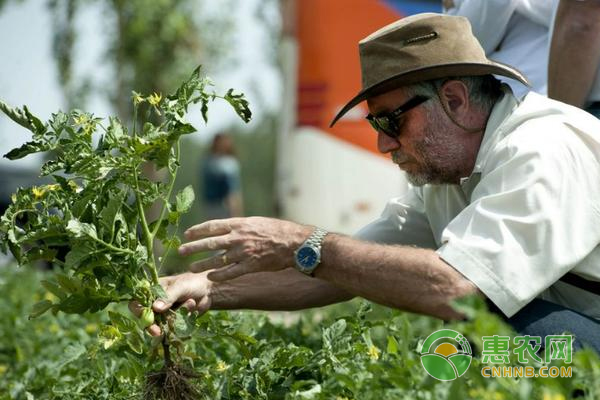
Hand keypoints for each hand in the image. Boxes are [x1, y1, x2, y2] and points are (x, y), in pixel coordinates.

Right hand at [129, 271, 212, 335]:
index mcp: (152, 291)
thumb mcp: (180, 286)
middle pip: (146, 319)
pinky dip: (182, 321)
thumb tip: (155, 308)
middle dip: (152, 326)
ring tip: (191, 302)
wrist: (208, 290)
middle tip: (158, 332)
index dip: (138, 311)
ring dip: (175, 318)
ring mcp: (164, 314)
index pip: (137, 302)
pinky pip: (173, 328)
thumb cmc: (192, 283)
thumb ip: (168, 296)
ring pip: (161, 324)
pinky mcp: (174, 322)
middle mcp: (155, 304)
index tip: (146, 318)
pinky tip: (193, 308)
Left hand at [178, 216, 311, 281]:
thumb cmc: (277, 230)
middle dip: (193, 247)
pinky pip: (231, 272)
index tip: (187, 233)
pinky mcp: (251, 266)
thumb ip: (240, 226)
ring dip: (202, 264)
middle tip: (181, 251)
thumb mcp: (256, 222)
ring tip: (191, 268)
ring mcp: (244, 253)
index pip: (213, 226)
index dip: (197, 230)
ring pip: (217, 260)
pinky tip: (211, 277)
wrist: (295, 242)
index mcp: (240, 224)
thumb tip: (226, 229)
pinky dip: (219, 275)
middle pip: (210, 243)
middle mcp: (239, 238)